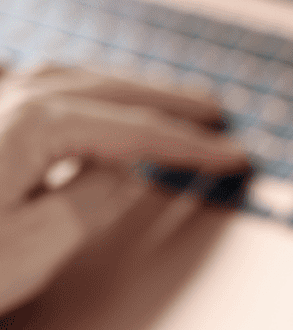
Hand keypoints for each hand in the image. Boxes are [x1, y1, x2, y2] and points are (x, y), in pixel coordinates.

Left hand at [0, 64, 246, 315]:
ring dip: (115, 88)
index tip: (232, 154)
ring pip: (59, 80)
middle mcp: (0, 100)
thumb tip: (121, 174)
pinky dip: (58, 91)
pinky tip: (61, 96)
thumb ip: (91, 202)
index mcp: (28, 125)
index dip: (190, 144)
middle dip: (163, 100)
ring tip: (155, 102)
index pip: (133, 130)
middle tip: (213, 108)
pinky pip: (17, 89)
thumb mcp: (31, 248)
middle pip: (101, 88)